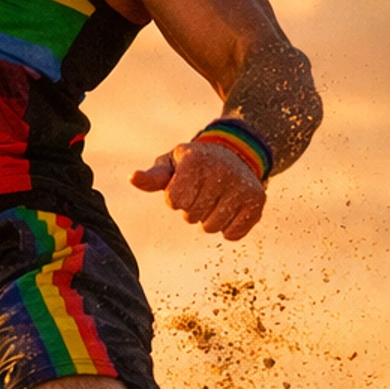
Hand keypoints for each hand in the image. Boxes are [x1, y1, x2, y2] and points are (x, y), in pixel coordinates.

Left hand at [131, 138, 266, 240]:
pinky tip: (230, 208)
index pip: (175, 201)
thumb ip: (152, 177)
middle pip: (192, 216)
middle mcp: (222, 170)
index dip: (175, 199)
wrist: (236, 154)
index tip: (184, 186)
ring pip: (212, 228)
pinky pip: (232, 234)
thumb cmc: (194, 164)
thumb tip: (132, 178)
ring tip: (215, 200)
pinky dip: (228, 228)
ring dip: (208, 220)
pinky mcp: (257, 201)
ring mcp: (242, 186)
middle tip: (202, 193)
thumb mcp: (171, 164)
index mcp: (196, 159)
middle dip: (192, 209)